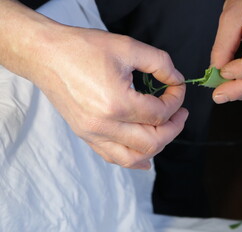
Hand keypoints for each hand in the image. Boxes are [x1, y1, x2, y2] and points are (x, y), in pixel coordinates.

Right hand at [0, 4, 187, 169]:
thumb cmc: (82, 48)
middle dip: (174, 128)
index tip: (177, 87)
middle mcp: (104, 125)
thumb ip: (160, 63)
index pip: (160, 114)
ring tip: (167, 130)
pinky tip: (145, 158)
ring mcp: (93, 134)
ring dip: (157, 146)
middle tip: (181, 113)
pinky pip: (113, 157)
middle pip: (152, 142)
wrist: (45, 55)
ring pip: (134, 157)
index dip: (176, 100)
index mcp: (116, 104)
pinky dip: (133, 159)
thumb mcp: (128, 47)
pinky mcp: (86, 135)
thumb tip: (177, 80)